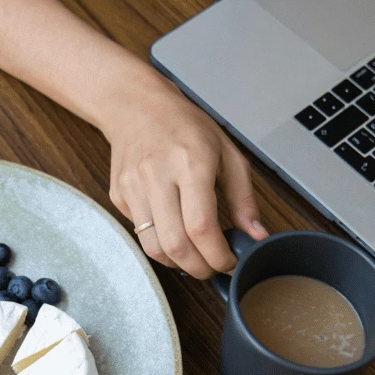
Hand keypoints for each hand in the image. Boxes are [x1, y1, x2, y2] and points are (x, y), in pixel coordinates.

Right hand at [102, 74, 266, 279]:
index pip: (202, 226)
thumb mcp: (227, 152)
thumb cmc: (185, 126)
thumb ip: (244, 198)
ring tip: (195, 257)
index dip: (218, 255)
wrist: (135, 106)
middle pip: (176, 245)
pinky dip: (160, 244)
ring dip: (178, 263)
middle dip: (199, 268)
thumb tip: (256, 236)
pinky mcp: (119, 195)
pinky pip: (140, 234)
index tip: (230, 262)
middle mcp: (157, 175)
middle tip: (213, 267)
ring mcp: (133, 187)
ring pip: (153, 247)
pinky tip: (174, 232)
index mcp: (190, 162)